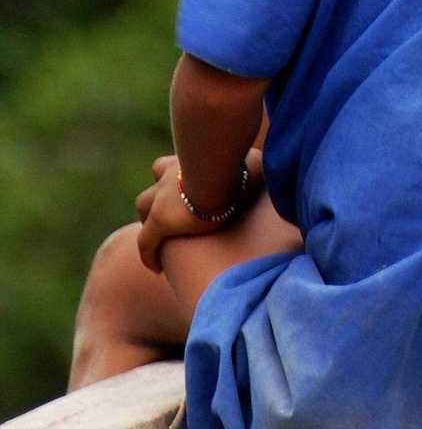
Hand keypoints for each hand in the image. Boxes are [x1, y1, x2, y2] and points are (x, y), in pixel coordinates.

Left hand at [135, 149, 263, 273]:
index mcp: (188, 160)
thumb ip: (255, 164)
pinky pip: (146, 242)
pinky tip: (156, 267)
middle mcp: (170, 174)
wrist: (220, 174)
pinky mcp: (159, 220)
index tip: (184, 193)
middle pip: (155, 182)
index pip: (170, 166)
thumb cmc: (240, 164)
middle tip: (171, 214)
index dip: (174, 178)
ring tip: (163, 238)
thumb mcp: (249, 160)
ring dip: (150, 219)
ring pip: (144, 206)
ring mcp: (161, 196)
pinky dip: (149, 253)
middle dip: (158, 198)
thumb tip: (270, 167)